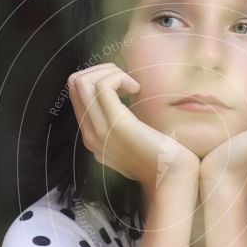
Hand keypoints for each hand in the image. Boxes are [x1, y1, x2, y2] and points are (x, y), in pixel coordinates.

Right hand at [67, 63, 200, 192]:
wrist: (172, 177)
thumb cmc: (160, 155)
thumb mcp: (133, 137)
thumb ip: (120, 121)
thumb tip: (122, 92)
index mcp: (92, 136)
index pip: (75, 93)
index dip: (97, 77)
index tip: (122, 85)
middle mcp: (90, 134)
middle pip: (74, 84)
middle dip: (100, 70)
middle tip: (125, 80)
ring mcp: (100, 130)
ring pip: (83, 82)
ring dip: (109, 72)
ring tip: (131, 85)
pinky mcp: (116, 125)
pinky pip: (103, 87)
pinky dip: (119, 78)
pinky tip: (136, 89)